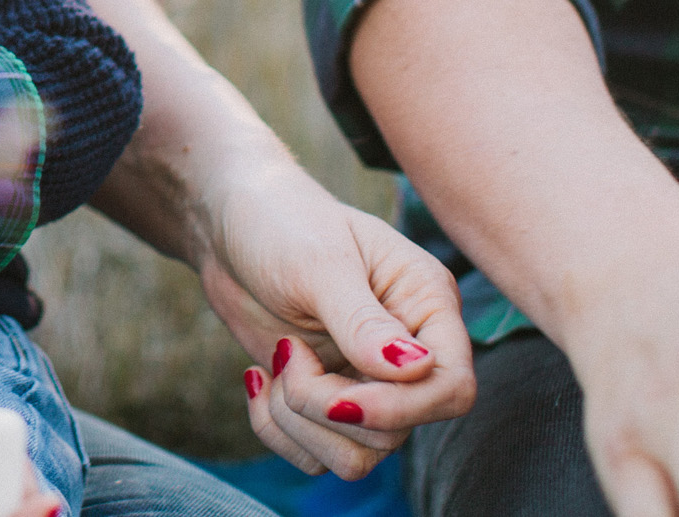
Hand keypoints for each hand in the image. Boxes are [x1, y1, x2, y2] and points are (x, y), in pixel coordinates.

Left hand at [205, 158, 474, 479]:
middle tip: (285, 352)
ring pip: (356, 455)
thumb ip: (362, 321)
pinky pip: (314, 454)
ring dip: (299, 422)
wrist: (227, 224)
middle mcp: (405, 351)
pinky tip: (256, 378)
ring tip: (274, 361)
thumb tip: (418, 369)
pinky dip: (276, 430)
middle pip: (395, 430)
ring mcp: (365, 379)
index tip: (337, 396)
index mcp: (425, 304)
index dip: (400, 407)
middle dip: (325, 406)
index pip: (451, 386)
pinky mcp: (325, 398)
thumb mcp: (318, 264)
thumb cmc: (279, 222)